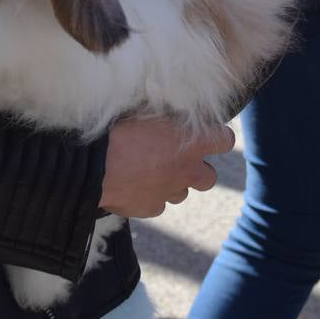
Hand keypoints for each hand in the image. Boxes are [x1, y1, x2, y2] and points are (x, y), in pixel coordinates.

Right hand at [100, 118, 234, 217]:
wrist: (94, 165)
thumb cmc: (120, 130)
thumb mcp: (148, 110)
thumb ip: (167, 116)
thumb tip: (171, 110)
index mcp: (194, 142)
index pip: (226, 140)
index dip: (217, 137)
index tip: (207, 135)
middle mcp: (188, 170)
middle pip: (209, 178)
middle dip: (196, 170)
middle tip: (177, 159)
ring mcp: (170, 193)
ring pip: (181, 192)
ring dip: (171, 183)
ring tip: (147, 171)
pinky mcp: (151, 208)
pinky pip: (156, 204)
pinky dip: (148, 196)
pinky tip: (131, 184)